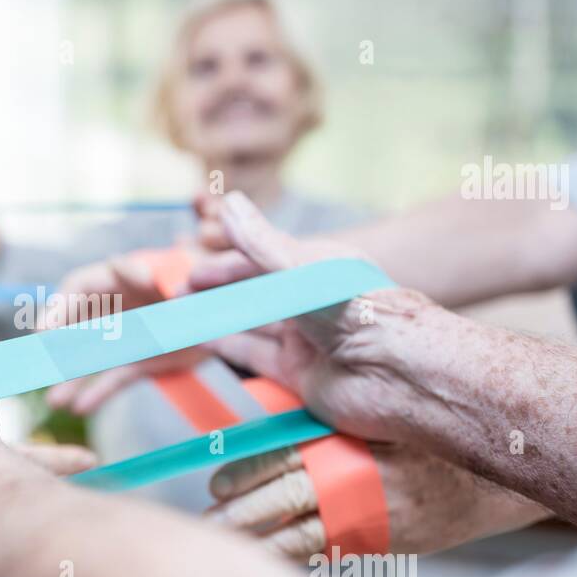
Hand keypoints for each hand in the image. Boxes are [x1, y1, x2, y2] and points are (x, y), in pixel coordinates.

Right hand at [43, 246, 208, 413]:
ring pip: (90, 358)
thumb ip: (162, 267)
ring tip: (55, 400)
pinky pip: (114, 378)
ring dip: (71, 378)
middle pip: (74, 324)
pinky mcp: (141, 362)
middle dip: (55, 345)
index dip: (60, 306)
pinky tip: (80, 408)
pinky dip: (98, 393)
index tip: (46, 329)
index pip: (80, 286)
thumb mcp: (194, 270)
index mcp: (123, 279)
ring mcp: (126, 337)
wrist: (238, 314)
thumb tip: (125, 267)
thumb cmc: (214, 282)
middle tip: (40, 365)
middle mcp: (117, 307)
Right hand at [189, 191, 444, 444]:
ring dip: (218, 321)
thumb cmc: (358, 312)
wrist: (397, 375)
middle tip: (179, 298)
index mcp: (317, 268)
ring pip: (252, 326)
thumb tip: (230, 200)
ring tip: (182, 320)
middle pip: (255, 294)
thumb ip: (259, 242)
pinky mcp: (302, 375)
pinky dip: (232, 352)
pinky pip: (259, 360)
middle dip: (218, 293)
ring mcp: (305, 340)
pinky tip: (207, 346)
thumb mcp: (299, 270)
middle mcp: (311, 302)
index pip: (263, 259)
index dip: (225, 264)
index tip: (191, 274)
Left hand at [206, 442, 545, 557]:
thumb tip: (265, 421)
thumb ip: (322, 420)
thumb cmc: (424, 438)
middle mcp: (356, 482)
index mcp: (347, 444)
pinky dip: (298, 560)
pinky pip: (329, 556)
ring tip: (226, 552)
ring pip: (300, 537)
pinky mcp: (382, 546)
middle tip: (208, 526)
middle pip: (282, 500)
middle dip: (240, 516)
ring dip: (260, 546)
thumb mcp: (372, 417)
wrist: (491, 479)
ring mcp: (371, 520)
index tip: (217, 484)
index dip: (245, 472)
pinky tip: (270, 565)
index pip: (282, 456)